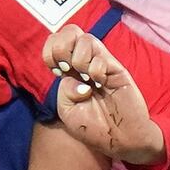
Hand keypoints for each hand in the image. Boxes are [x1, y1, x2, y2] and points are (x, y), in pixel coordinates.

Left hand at [43, 24, 164, 164]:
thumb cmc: (93, 126)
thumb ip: (64, 90)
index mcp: (70, 68)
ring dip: (79, 59)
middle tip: (67, 69)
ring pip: (86, 38)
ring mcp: (101, 62)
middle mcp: (85, 61)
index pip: (55, 42)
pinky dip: (95, 69)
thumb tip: (75, 77)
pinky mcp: (116, 68)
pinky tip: (100, 83)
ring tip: (86, 78)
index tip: (57, 71)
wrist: (119, 139)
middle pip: (70, 30)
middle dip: (62, 47)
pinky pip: (101, 56)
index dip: (50, 51)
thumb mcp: (68, 110)